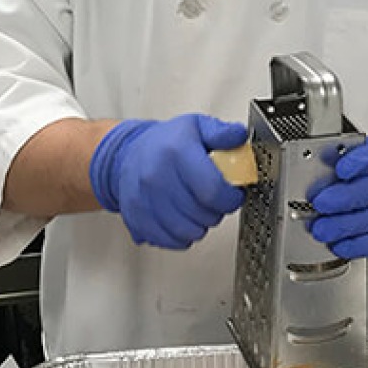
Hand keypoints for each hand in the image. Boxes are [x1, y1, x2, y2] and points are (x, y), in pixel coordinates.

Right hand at [89, 114, 246, 249]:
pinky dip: (181, 237)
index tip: (233, 195)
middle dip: (217, 211)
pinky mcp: (136, 218)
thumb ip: (222, 133)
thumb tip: (239, 136)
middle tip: (214, 200)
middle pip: (202, 214)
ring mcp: (144, 200)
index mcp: (176, 152)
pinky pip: (169, 241)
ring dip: (200, 225)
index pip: (212, 190)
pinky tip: (183, 220)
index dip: (230, 199)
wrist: (128, 152)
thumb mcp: (197, 126)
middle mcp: (157, 177)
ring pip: (187, 232)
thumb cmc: (165, 142)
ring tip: (199, 209)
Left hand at [310, 136, 367, 259]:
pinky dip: (355, 245)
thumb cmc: (358, 179)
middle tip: (320, 203)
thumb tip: (318, 160)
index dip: (362, 161)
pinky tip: (337, 243)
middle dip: (346, 197)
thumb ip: (332, 159)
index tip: (341, 169)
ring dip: (345, 224)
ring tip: (320, 228)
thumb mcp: (345, 160)